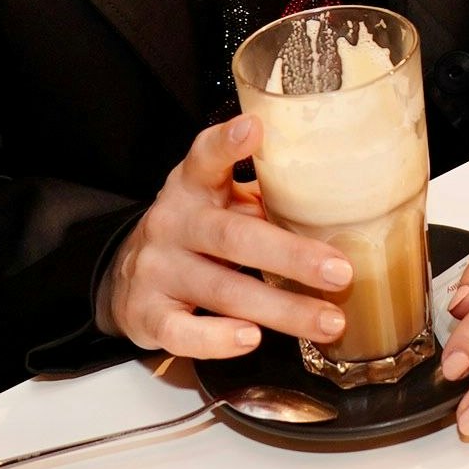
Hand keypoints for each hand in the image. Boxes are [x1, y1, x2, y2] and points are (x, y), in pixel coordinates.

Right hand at [96, 115, 356, 359]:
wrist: (127, 279)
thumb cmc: (197, 235)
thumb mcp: (219, 204)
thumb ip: (260, 200)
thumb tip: (337, 206)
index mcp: (192, 187)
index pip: (205, 157)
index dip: (227, 143)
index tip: (254, 129)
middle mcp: (172, 223)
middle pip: (233, 237)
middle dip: (291, 256)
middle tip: (341, 272)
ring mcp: (157, 270)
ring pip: (222, 290)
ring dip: (280, 309)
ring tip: (327, 322)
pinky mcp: (147, 315)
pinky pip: (183, 332)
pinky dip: (218, 339)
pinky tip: (252, 339)